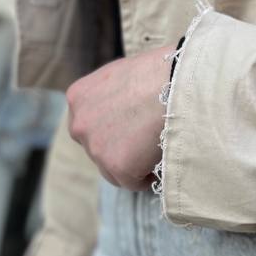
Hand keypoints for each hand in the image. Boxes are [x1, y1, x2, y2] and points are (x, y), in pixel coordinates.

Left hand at [66, 43, 172, 189]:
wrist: (177, 84)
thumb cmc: (161, 73)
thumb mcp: (123, 75)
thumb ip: (112, 95)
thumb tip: (124, 112)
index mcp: (78, 97)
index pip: (89, 125)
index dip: (113, 130)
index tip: (134, 129)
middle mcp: (79, 124)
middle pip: (97, 150)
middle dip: (120, 149)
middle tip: (146, 141)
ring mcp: (97, 148)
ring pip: (113, 170)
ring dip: (133, 165)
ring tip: (156, 150)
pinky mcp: (118, 166)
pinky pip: (133, 183)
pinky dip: (147, 177)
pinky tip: (161, 159)